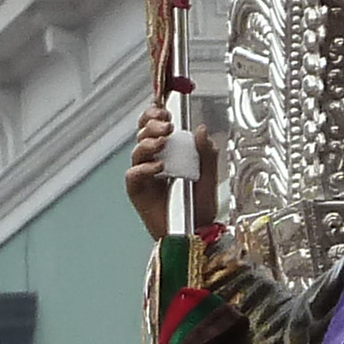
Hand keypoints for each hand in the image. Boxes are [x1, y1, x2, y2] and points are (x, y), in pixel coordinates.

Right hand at [125, 97, 216, 236]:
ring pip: (137, 151)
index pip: (154, 127)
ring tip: (163, 143)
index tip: (164, 111)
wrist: (196, 232)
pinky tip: (159, 167)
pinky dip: (144, 168)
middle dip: (151, 124)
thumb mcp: (210, 177)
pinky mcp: (138, 192)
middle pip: (142, 134)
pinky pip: (133, 174)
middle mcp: (153, 162)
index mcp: (169, 153)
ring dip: (148, 142)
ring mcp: (144, 177)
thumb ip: (207, 154)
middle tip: (167, 126)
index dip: (154, 115)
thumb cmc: (201, 208)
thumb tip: (201, 129)